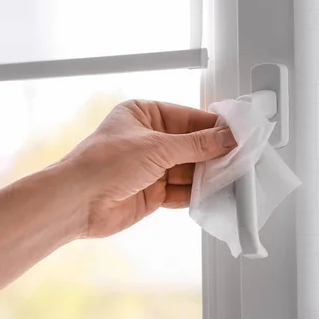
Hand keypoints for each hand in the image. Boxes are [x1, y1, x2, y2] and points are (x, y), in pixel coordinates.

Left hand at [62, 100, 235, 237]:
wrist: (77, 203)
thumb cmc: (102, 164)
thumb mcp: (157, 146)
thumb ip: (196, 144)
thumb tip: (226, 136)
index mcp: (145, 114)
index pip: (189, 118)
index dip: (215, 127)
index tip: (239, 133)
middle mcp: (149, 139)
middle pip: (192, 145)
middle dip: (214, 154)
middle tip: (241, 158)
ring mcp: (151, 167)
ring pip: (189, 170)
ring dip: (208, 175)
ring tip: (233, 178)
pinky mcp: (152, 192)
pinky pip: (183, 191)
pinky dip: (198, 194)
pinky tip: (214, 193)